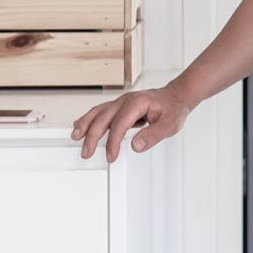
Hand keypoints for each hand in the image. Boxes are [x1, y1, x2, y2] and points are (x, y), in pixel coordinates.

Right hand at [70, 81, 193, 161]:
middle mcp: (126, 100)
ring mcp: (121, 101)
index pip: (119, 124)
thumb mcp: (170, 125)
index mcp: (137, 103)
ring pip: (98, 112)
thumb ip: (153, 135)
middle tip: (86, 152)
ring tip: (75, 137)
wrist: (177, 96)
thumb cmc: (173, 108)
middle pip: (103, 118)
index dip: (112, 142)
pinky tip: (80, 125)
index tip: (111, 156)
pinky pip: (101, 111)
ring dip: (85, 124)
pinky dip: (89, 119)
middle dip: (92, 136)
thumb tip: (135, 145)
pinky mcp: (120, 105)